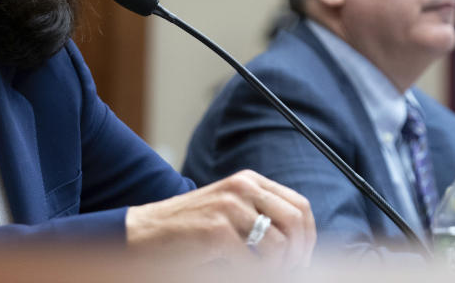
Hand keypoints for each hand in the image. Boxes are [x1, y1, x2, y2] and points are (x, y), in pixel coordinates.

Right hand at [125, 169, 314, 267]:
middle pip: (296, 223)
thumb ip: (262, 217)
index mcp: (249, 181)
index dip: (308, 238)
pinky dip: (252, 275)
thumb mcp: (230, 212)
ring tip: (258, 273)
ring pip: (280, 245)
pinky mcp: (216, 229)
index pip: (300, 206)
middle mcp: (242, 187)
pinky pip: (255, 262)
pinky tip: (235, 271)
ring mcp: (228, 206)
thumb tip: (302, 248)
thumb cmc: (189, 229)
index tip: (301, 260)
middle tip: (286, 272)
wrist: (146, 234)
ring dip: (276, 270)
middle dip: (298, 256)